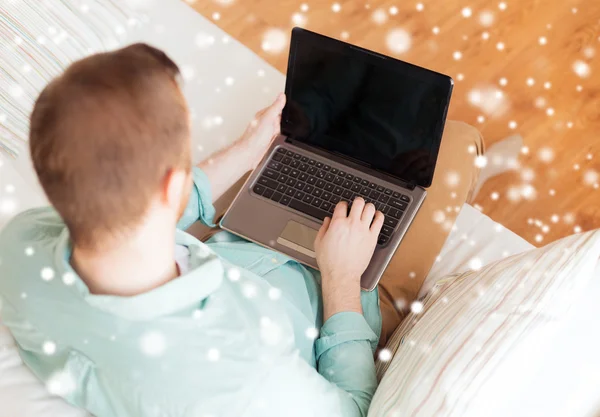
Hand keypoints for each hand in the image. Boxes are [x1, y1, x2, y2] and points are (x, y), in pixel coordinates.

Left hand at [239, 93, 285, 168]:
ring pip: (281, 129)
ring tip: (278, 134)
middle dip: (286, 122)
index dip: (287, 107)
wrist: (250, 154)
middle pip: (281, 119)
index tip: (293, 106)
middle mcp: (266, 122)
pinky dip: (281, 138)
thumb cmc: (254, 137)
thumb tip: (282, 95)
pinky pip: (279, 137)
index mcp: (265, 114)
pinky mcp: (270, 140)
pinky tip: (279, 140)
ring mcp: (268, 131)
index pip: (278, 107)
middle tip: (285, 125)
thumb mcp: (268, 119)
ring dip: (283, 131)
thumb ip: (275, 107)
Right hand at [314, 197, 383, 319]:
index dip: (342, 205)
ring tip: (366, 211)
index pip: (342, 205)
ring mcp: (363, 230)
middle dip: (357, 202)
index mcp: (337, 224)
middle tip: (356, 206)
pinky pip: (379, 221)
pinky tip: (376, 216)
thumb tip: (328, 220)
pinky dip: (379, 216)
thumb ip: (323, 228)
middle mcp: (352, 224)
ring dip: (368, 207)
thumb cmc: (330, 262)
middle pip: (358, 202)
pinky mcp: (372, 238)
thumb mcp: (319, 243)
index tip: (343, 208)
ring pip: (370, 208)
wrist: (342, 275)